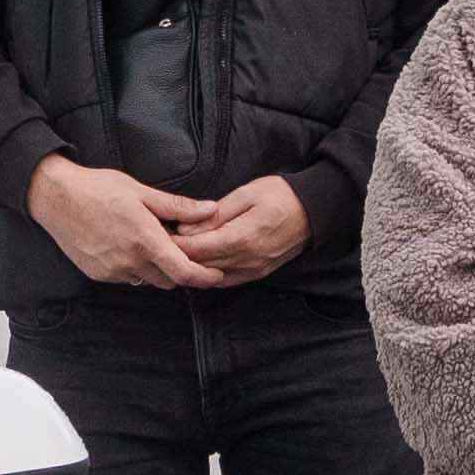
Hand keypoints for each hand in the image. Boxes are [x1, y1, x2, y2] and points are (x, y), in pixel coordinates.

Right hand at [25, 157, 194, 290]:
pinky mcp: (98, 275)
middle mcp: (129, 261)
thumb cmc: (99, 189)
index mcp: (145, 239)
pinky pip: (127, 278)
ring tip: (151, 243)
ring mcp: (112, 271)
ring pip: (147, 280)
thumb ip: (178, 206)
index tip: (217, 273)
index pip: (184, 272)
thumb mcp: (141, 192)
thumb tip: (211, 210)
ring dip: (156, 269)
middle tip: (181, 248)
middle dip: (180, 270)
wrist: (56, 198)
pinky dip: (135, 268)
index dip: (205, 277)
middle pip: (168, 280)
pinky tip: (128, 246)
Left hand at [156, 178, 314, 287]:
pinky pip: (226, 280)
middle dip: (179, 255)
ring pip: (211, 276)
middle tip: (162, 241)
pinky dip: (209, 272)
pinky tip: (199, 262)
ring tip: (177, 250)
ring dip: (193, 266)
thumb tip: (187, 229)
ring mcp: (254, 270)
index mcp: (243, 237)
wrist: (314, 212)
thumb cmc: (280, 195)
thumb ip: (216, 214)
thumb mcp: (246, 194)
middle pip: (201, 265)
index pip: (198, 248)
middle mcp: (248, 260)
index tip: (160, 232)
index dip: (175, 243)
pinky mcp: (258, 274)